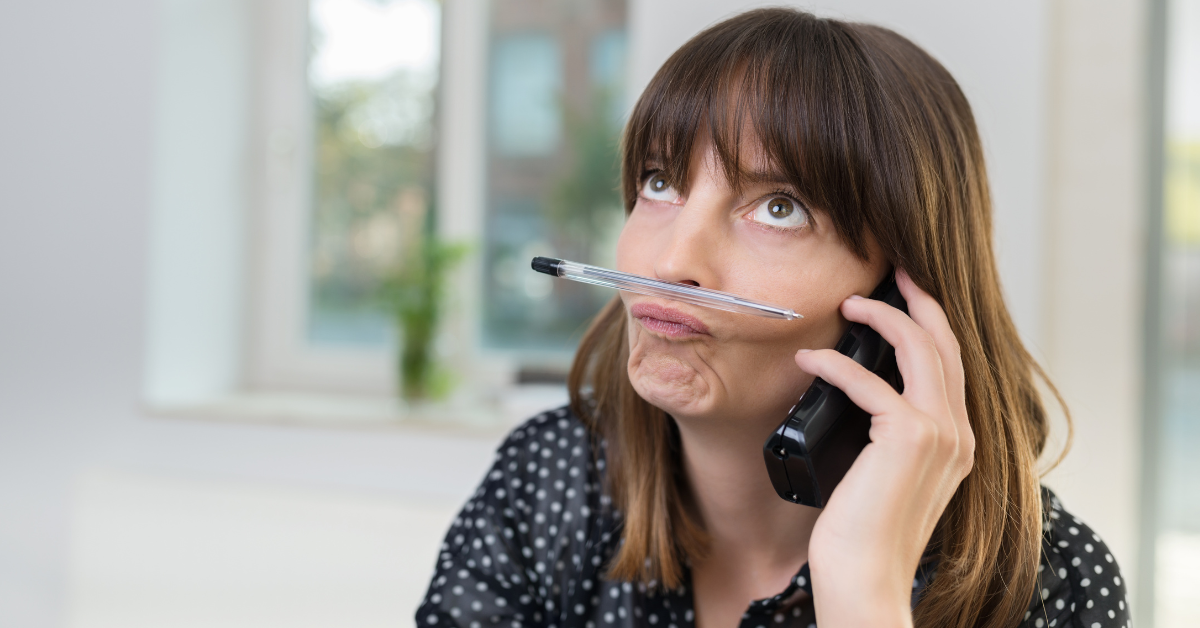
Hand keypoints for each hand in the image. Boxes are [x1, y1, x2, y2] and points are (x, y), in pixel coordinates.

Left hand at [795, 270, 974, 627]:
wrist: (866, 577)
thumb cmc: (864, 532)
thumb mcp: (884, 475)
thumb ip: (888, 437)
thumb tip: (856, 394)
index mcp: (958, 441)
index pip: (951, 365)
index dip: (931, 323)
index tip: (904, 294)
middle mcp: (959, 434)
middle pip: (944, 345)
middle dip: (916, 301)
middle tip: (887, 275)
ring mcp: (941, 435)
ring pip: (919, 350)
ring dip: (881, 318)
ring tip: (847, 304)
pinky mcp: (909, 438)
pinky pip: (871, 382)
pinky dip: (836, 363)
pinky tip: (811, 358)